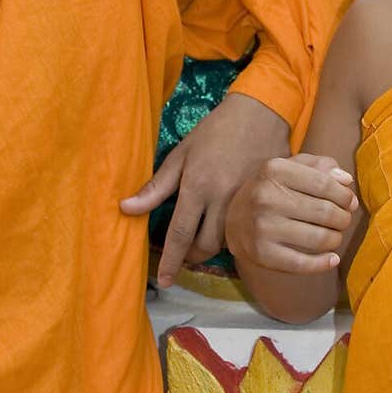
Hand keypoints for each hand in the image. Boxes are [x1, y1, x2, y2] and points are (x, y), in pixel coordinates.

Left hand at [120, 93, 290, 288]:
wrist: (261, 112)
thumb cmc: (215, 130)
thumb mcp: (181, 154)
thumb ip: (156, 186)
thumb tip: (125, 208)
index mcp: (198, 186)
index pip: (180, 234)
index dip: (170, 260)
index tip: (164, 280)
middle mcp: (223, 198)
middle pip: (206, 246)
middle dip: (192, 256)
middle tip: (183, 253)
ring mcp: (247, 201)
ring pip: (228, 241)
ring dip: (212, 244)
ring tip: (201, 237)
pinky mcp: (265, 200)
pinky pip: (246, 228)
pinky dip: (233, 233)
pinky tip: (225, 225)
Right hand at [225, 153, 357, 275]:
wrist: (233, 218)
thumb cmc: (272, 189)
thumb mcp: (290, 168)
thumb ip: (320, 167)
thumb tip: (346, 180)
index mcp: (275, 170)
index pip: (324, 183)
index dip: (344, 195)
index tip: (350, 202)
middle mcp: (266, 197)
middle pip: (325, 211)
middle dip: (342, 218)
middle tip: (343, 220)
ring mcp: (263, 227)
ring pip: (319, 238)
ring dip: (335, 239)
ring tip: (334, 236)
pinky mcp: (261, 254)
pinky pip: (303, 264)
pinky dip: (324, 263)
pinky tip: (332, 258)